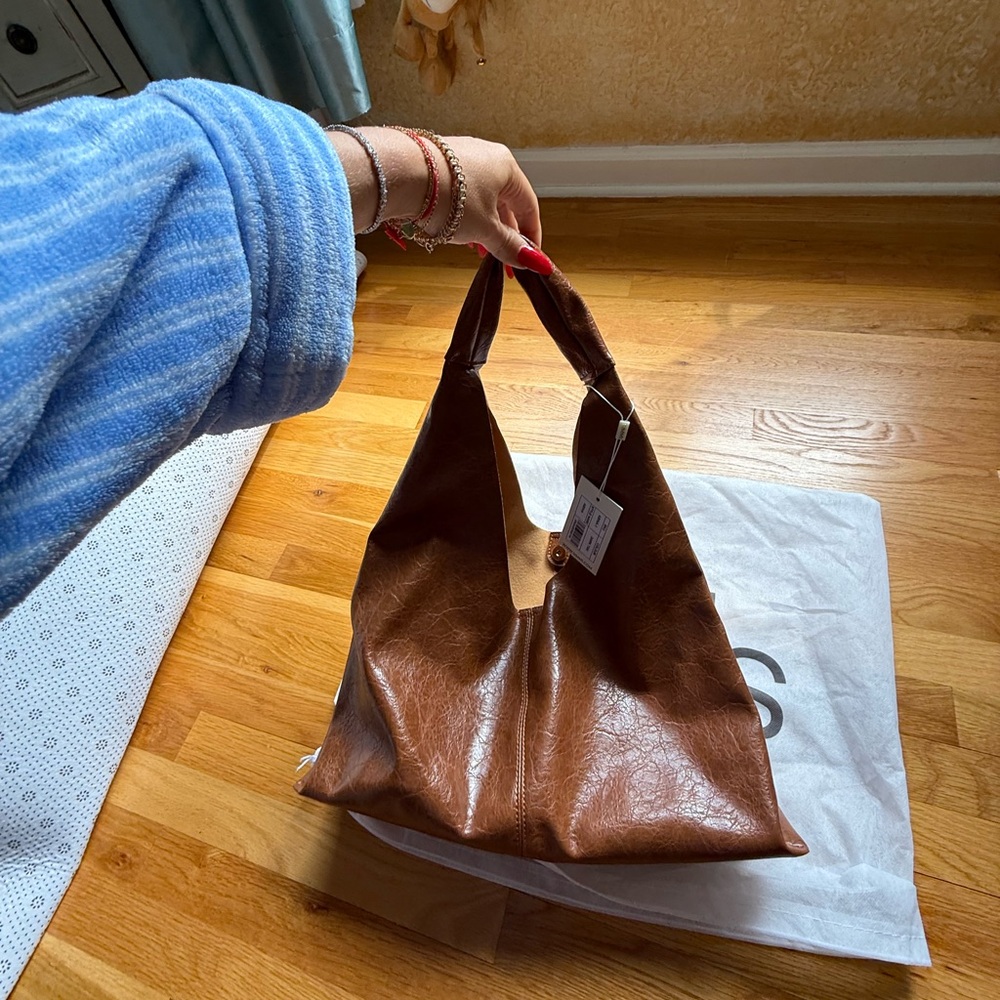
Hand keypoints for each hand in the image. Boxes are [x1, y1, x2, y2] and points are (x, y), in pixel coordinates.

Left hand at [441, 136, 551, 273]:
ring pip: (482, 199)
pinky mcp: (439, 163)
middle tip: (501, 260)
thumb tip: (534, 262)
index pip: (529, 206)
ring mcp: (462, 157)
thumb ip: (509, 246)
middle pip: (505, 202)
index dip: (531, 237)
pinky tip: (456, 232)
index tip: (529, 260)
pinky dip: (465, 216)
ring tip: (477, 250)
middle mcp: (488, 156)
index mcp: (508, 167)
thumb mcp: (484, 230)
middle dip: (504, 234)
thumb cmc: (449, 198)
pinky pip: (462, 194)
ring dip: (484, 228)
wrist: (400, 174)